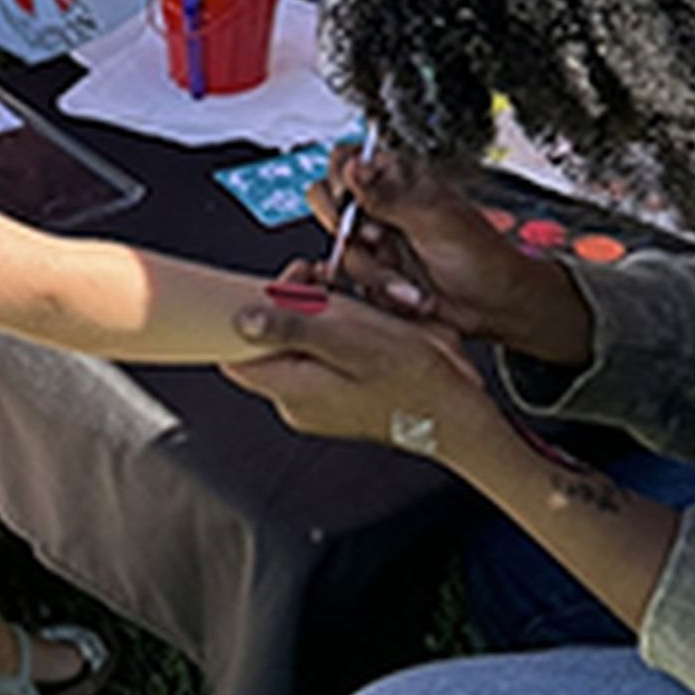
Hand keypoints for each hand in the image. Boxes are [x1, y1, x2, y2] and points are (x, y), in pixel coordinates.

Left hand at [223, 267, 483, 451]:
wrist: (459, 413)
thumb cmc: (414, 379)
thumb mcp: (350, 339)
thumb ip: (292, 328)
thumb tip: (242, 320)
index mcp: (292, 390)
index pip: (235, 356)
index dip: (245, 314)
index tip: (271, 288)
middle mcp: (299, 402)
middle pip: (267, 345)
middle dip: (286, 306)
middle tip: (317, 281)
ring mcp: (320, 402)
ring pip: (297, 347)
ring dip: (315, 315)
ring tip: (345, 298)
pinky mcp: (343, 397)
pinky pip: (324, 357)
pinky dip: (335, 332)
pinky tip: (361, 320)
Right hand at [315, 148, 592, 366]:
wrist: (495, 306)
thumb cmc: (482, 258)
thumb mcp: (432, 220)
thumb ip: (385, 195)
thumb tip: (352, 166)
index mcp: (399, 181)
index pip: (346, 162)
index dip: (340, 179)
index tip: (350, 200)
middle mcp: (384, 209)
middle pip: (331, 205)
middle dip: (350, 231)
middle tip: (378, 241)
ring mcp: (378, 243)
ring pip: (344, 250)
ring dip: (377, 272)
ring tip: (410, 283)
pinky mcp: (377, 275)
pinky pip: (354, 281)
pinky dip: (380, 292)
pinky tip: (406, 293)